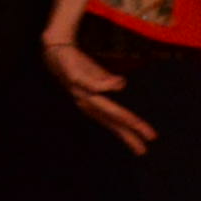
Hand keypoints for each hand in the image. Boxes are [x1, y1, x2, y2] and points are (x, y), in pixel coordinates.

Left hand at [49, 35, 154, 153]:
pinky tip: (121, 83)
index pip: (112, 125)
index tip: (142, 150)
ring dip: (121, 115)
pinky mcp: (75, 77)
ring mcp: (80, 91)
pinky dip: (106, 84)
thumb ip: (109, 85)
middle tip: (145, 145)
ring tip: (137, 123)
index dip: (127, 137)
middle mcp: (86, 102)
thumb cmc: (79, 67)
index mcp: (92, 105)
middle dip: (129, 133)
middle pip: (111, 120)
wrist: (55, 50)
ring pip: (103, 106)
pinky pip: (91, 83)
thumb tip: (122, 86)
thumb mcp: (97, 78)